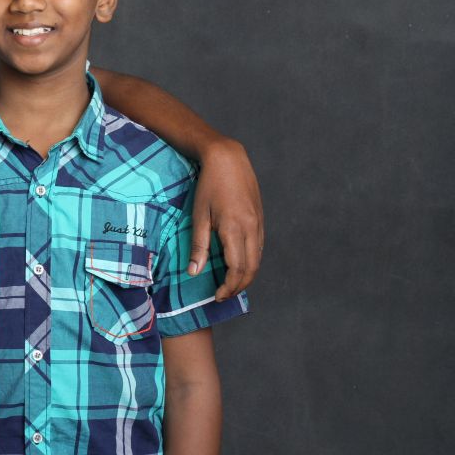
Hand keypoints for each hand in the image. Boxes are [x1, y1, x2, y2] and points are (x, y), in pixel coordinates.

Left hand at [188, 137, 263, 300]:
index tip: (217, 296)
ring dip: (247, 275)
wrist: (228, 158)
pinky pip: (259, 246)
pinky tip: (240, 263)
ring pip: (257, 258)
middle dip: (239, 286)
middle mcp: (251, 228)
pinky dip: (251, 260)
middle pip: (251, 268)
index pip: (236, 269)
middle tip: (224, 295)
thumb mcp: (199, 215)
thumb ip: (199, 246)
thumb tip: (194, 272)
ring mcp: (258, 223)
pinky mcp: (260, 217)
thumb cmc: (209, 185)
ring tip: (231, 284)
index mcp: (234, 229)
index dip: (228, 287)